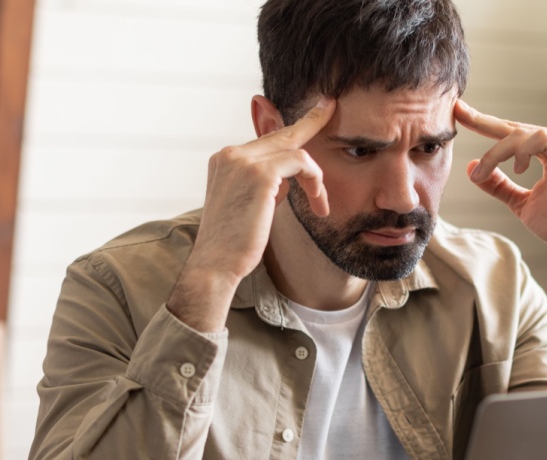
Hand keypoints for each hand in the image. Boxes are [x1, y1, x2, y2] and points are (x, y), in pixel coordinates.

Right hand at [168, 98, 335, 330]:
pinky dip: (315, 180)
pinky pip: (300, 162)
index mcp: (225, 159)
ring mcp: (243, 161)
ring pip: (294, 149)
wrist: (216, 265)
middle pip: (280, 133)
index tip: (315, 114)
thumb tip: (288, 180)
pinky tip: (318, 202)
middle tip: (331, 107)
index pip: (266, 138)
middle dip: (310, 121)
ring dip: (315, 177)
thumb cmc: (234, 244)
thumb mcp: (249, 205)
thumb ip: (265, 185)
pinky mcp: (259, 174)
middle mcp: (230, 154)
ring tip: (320, 203)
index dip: (293, 129)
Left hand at [454, 100, 546, 315]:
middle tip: (459, 114)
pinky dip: (522, 151)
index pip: (511, 131)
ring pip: (523, 133)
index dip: (484, 122)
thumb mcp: (519, 202)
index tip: (458, 112)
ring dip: (497, 151)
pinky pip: (542, 139)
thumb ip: (498, 185)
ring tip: (483, 172)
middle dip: (483, 122)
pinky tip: (516, 169)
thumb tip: (471, 167)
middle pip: (514, 127)